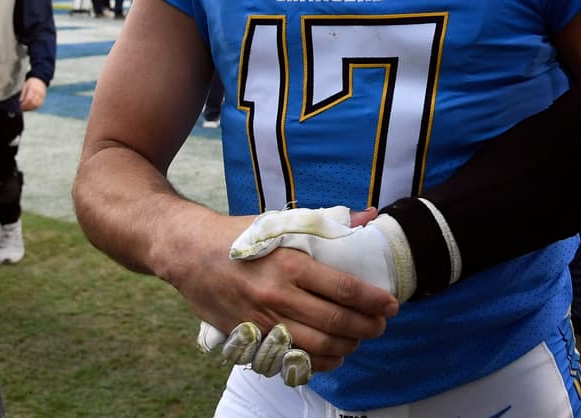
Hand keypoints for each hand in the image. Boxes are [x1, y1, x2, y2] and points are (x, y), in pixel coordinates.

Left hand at [20, 77, 46, 110]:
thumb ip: (23, 94)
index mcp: (33, 89)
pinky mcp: (43, 98)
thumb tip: (20, 102)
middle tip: (21, 109)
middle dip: (27, 107)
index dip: (24, 104)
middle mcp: (39, 93)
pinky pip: (39, 104)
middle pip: (33, 103)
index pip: (29, 99)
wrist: (40, 79)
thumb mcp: (25, 87)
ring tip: (25, 109)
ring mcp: (42, 96)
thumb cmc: (30, 83)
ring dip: (31, 108)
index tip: (19, 106)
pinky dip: (34, 107)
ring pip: (37, 105)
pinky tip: (30, 107)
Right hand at [182, 210, 397, 380]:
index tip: (392, 305)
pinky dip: (316, 363)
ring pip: (315, 347)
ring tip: (360, 340)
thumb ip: (330, 222)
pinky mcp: (248, 338)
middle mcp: (277, 296)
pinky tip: (332, 356)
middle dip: (366, 327)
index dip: (373, 300)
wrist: (188, 253)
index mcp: (290, 264)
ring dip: (346, 347)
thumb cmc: (241, 236)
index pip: (343, 288)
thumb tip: (370, 216)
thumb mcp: (283, 222)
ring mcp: (262, 321)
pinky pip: (289, 361)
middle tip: (382, 325)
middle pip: (334, 322)